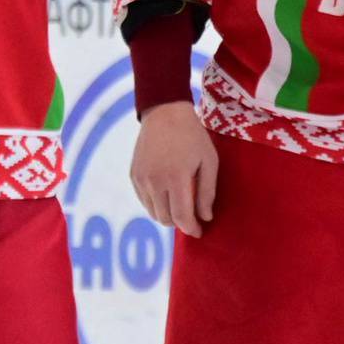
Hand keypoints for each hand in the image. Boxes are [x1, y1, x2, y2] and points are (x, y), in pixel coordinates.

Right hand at [129, 100, 217, 237]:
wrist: (164, 113)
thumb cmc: (193, 136)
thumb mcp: (209, 161)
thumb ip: (207, 192)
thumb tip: (205, 217)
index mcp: (176, 178)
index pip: (181, 216)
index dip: (191, 229)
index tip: (200, 231)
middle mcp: (155, 181)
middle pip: (166, 218)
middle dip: (180, 223)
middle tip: (192, 217)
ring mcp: (141, 178)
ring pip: (153, 212)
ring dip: (167, 215)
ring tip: (179, 205)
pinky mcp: (134, 175)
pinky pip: (144, 200)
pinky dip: (156, 204)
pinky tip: (167, 194)